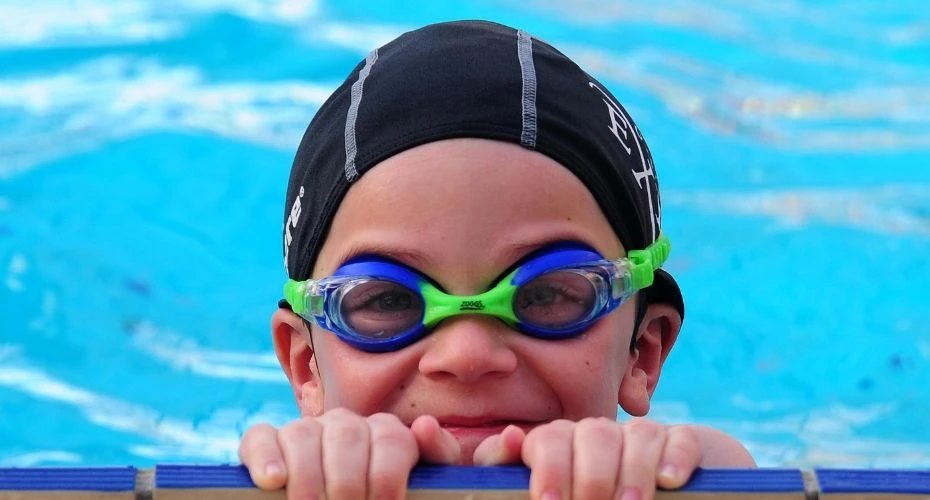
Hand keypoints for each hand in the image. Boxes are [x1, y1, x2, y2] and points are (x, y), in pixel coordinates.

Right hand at [238, 410, 462, 499]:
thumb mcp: (422, 485)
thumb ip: (436, 455)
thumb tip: (423, 427)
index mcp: (385, 435)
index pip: (391, 438)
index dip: (387, 474)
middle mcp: (346, 426)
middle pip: (346, 435)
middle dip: (347, 480)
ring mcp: (305, 432)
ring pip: (303, 434)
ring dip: (308, 476)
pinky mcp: (266, 445)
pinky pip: (259, 437)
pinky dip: (265, 457)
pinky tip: (274, 482)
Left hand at [474, 417, 701, 499]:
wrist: (648, 495)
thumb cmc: (572, 493)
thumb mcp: (544, 487)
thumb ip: (508, 467)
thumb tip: (511, 435)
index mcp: (561, 443)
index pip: (550, 440)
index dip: (550, 470)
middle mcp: (600, 435)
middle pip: (595, 436)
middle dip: (593, 477)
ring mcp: (643, 437)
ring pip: (639, 435)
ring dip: (633, 472)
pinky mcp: (683, 444)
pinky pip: (682, 440)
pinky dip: (676, 459)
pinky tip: (669, 483)